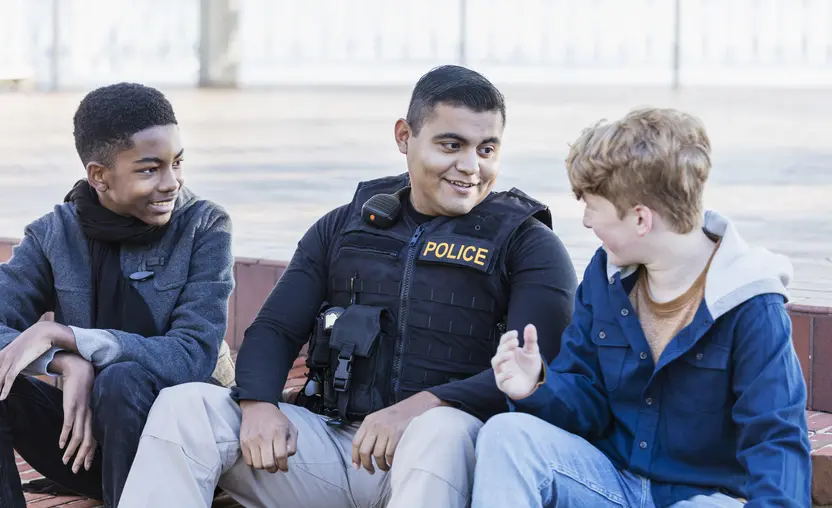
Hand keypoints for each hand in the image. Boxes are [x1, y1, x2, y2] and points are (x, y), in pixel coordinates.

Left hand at [0, 321, 65, 399]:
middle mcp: (6, 355)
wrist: (46, 331)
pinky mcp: (19, 363)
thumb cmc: (39, 338)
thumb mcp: (26, 347)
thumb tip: (24, 359)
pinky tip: (2, 397)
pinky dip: (5, 389)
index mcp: (6, 351)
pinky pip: (9, 378)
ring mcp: (11, 359)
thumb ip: (22, 354)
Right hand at [52, 353, 96, 472]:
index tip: (87, 466)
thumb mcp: (88, 405)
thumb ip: (87, 417)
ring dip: (71, 451)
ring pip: (79, 436)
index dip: (91, 454)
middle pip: (88, 442)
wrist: (81, 370)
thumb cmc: (85, 388)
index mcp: (96, 416)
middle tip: (76, 470)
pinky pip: (69, 424)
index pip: (95, 440)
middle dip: (82, 458)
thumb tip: (82, 429)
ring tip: (65, 461)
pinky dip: (65, 436)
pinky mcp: (72, 406)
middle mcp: (91, 416)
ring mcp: (82, 412)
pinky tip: (61, 445)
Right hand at [239, 401, 297, 472]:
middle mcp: (264, 437)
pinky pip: (248, 461)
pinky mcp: (243, 443)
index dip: (284, 466)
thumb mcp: (290, 428)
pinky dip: (255, 464)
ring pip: (258, 465)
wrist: (258, 407)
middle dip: (274, 469)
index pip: (281, 456)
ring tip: (267, 462)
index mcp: (278, 432)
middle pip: (268, 464)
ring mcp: (252, 441)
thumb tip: (287, 458)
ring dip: (264, 467)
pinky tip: (259, 458)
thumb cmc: (277, 419)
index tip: (285, 468)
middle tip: (276, 467)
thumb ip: (292, 444)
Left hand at [351, 391, 445, 473]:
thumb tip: (364, 454)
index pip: (356, 442)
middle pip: (365, 451)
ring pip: (377, 455)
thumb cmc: (398, 415)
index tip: (357, 466)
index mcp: (369, 421)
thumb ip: (371, 432)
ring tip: (385, 466)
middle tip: (371, 470)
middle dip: (367, 465)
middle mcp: (375, 425)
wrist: (416, 406)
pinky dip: (391, 461)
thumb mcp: (380, 419)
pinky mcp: (397, 435)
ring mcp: (386, 430)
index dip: (355, 457)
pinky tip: (393, 461)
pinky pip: (390, 454)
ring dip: (381, 465)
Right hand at [492, 324, 543, 399]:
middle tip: (516, 343)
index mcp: (508, 350)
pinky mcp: (503, 383)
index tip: (516, 333)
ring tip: (511, 354)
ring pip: (495, 363)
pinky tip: (512, 373)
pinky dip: (504, 376)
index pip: (503, 341)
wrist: (534, 382)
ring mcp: (501, 371)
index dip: (507, 336)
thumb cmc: (530, 366)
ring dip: (501, 357)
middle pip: (499, 350)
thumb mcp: (533, 351)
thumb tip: (530, 325)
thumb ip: (531, 339)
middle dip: (506, 346)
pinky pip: (500, 379)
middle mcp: (503, 360)